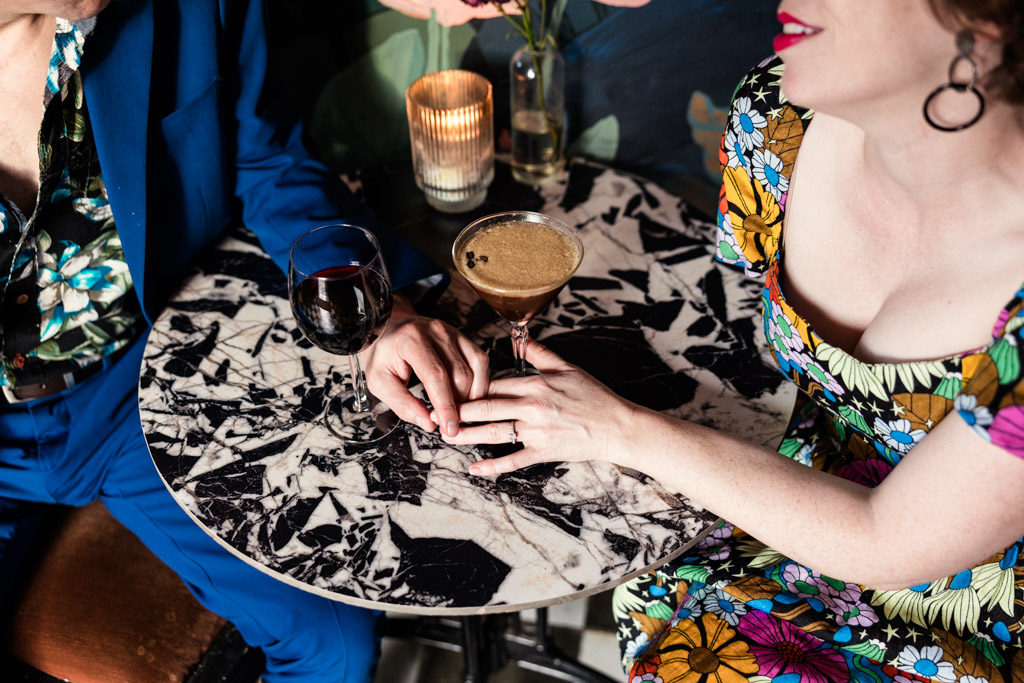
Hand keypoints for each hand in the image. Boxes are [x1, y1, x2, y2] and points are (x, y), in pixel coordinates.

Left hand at [362, 294, 488, 436]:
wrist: (387, 327)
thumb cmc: (382, 354)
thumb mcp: (379, 381)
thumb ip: (402, 403)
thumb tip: (427, 423)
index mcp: (412, 340)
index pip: (436, 376)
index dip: (446, 406)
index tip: (450, 428)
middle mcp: (436, 331)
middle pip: (460, 374)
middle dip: (458, 405)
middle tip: (448, 423)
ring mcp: (452, 332)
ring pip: (476, 367)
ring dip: (471, 394)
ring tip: (458, 410)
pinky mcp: (461, 336)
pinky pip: (479, 360)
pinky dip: (478, 381)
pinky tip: (467, 394)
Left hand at [442, 340, 632, 475]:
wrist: (618, 426)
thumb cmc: (595, 397)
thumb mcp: (569, 368)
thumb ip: (541, 355)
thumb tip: (521, 338)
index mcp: (536, 384)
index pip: (494, 383)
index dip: (469, 386)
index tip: (450, 387)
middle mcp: (532, 406)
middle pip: (486, 407)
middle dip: (457, 409)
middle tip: (435, 412)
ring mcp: (537, 431)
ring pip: (494, 433)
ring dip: (467, 435)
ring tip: (446, 436)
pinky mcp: (544, 451)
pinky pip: (514, 460)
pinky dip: (492, 466)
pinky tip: (474, 469)